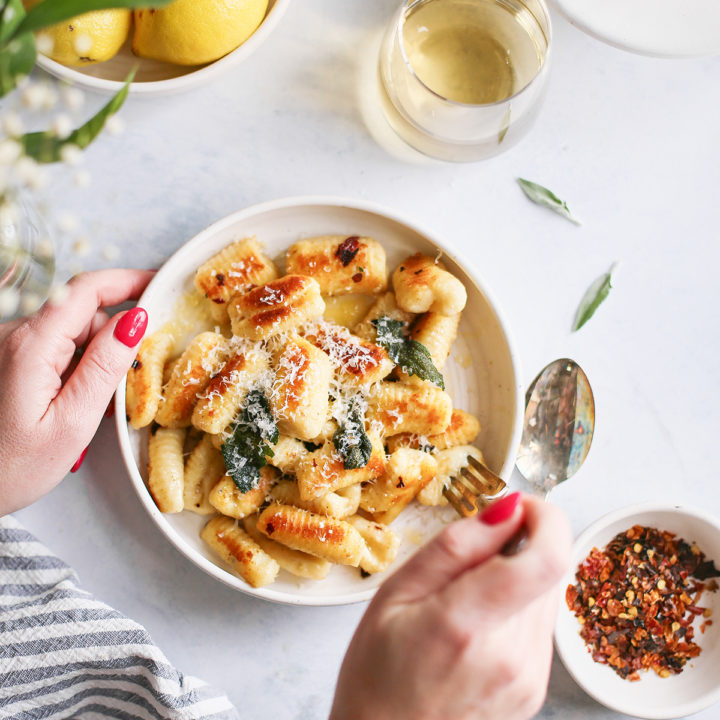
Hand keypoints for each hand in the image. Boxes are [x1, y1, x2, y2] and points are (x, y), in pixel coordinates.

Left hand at [0, 269, 152, 515]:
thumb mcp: (72, 423)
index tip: (160, 283)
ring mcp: (8, 348)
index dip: (128, 280)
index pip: (86, 290)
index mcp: (31, 346)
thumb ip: (104, 367)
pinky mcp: (7, 362)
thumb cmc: (11, 468)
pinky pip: (53, 350)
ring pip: (70, 334)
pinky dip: (75, 368)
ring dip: (94, 358)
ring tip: (95, 406)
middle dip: (114, 338)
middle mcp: (14, 337)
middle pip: (82, 314)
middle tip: (132, 380)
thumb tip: (136, 321)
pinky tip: (74, 403)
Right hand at [330, 493, 571, 719]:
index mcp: (468, 625)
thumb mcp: (396, 594)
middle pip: (549, 570)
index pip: (546, 558)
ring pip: (545, 595)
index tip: (520, 504)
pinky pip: (539, 626)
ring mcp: (528, 678)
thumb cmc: (376, 673)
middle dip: (521, 543)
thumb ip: (455, 546)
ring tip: (467, 593)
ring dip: (518, 576)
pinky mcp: (535, 690)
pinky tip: (477, 622)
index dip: (546, 518)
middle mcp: (512, 657)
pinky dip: (516, 607)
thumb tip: (506, 508)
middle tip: (475, 549)